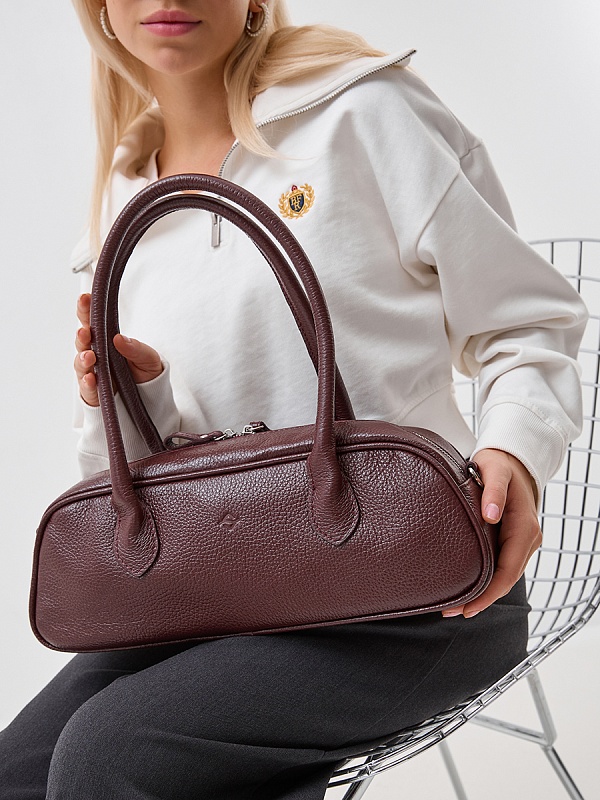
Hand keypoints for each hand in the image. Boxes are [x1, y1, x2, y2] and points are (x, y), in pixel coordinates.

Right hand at [75, 293, 163, 406]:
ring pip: (81, 364)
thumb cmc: (146, 372)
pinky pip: (87, 388)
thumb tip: (119, 338)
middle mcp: (96, 355)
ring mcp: (92, 373)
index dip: (86, 310)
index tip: (85, 298)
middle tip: (85, 331)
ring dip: (82, 359)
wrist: (150, 398)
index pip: (92, 322)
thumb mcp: (149, 358)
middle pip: (82, 342)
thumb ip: (136, 348)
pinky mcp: (93, 393)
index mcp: (106, 341)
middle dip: (82, 335)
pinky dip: (87, 383)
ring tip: (89, 356)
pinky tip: (91, 378)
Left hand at [442, 448, 540, 618]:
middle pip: (506, 578)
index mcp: (524, 528)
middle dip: (483, 598)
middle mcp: (527, 538)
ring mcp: (522, 540)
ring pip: (505, 573)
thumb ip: (493, 490)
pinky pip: (503, 564)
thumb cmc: (500, 464)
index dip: (489, 593)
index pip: (508, 571)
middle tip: (454, 612)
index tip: (468, 607)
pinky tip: (470, 585)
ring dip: (485, 591)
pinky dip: (487, 578)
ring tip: (458, 605)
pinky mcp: (513, 539)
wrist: (513, 459)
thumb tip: (492, 515)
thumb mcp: (494, 470)